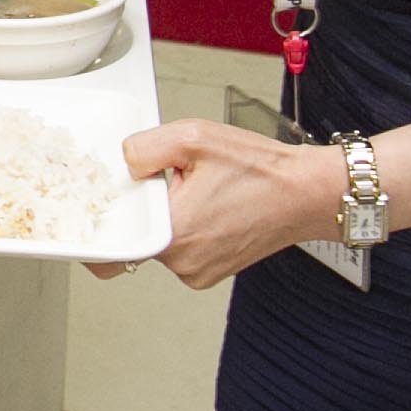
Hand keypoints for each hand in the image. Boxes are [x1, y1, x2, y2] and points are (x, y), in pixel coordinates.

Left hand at [118, 118, 343, 286]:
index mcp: (174, 233)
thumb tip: (124, 164)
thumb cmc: (260, 169)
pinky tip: (210, 206)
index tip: (104, 207)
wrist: (307, 193)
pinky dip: (187, 228)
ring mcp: (198, 271)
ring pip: (159, 242)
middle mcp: (183, 262)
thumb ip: (145, 148)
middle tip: (172, 183)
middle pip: (136, 237)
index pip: (111, 252)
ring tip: (200, 192)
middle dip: (147, 208)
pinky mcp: (211, 272)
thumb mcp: (194, 138)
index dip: (103, 226)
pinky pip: (181, 249)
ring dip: (169, 216)